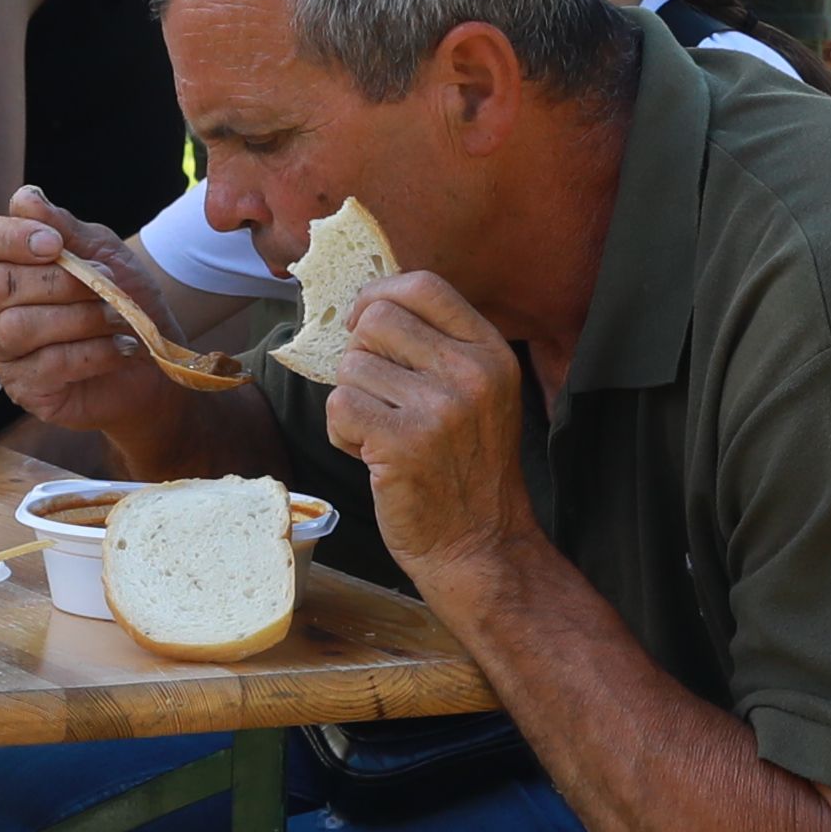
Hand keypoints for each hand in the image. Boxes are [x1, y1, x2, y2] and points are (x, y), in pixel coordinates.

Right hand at [0, 196, 177, 446]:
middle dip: (59, 282)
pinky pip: (47, 364)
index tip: (56, 243)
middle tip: (105, 286)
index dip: (10, 238)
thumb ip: (64, 226)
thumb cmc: (124, 301)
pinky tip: (119, 350)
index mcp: (7, 266)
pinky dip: (93, 353)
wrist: (154, 361)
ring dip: (80, 319)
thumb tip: (25, 198)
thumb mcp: (103, 252)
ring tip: (118, 320)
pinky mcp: (25, 389)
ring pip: (19, 326)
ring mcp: (5, 351)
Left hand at [322, 273, 536, 575]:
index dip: (379, 295)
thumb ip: (438, 346)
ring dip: (353, 402)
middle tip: (379, 399)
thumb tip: (368, 305)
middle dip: (361, 358)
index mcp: (491, 352)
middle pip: (375, 320)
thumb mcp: (478, 393)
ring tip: (384, 435)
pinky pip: (339, 406)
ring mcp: (438, 408)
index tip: (363, 323)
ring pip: (351, 366)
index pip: (422, 286)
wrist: (480, 545)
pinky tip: (372, 455)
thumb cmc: (466, 468)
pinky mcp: (402, 444)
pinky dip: (343, 433)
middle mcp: (470, 373)